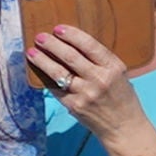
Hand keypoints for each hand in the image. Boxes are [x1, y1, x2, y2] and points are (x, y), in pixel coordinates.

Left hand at [26, 20, 140, 145]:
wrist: (123, 127)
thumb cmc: (121, 97)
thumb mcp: (118, 74)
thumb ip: (100, 61)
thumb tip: (73, 44)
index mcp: (113, 68)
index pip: (90, 46)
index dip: (72, 35)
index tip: (58, 28)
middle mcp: (100, 79)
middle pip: (71, 57)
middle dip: (52, 45)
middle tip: (40, 37)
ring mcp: (86, 94)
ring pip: (59, 73)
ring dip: (42, 61)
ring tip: (31, 52)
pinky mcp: (74, 105)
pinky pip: (55, 89)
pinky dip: (44, 78)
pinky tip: (36, 71)